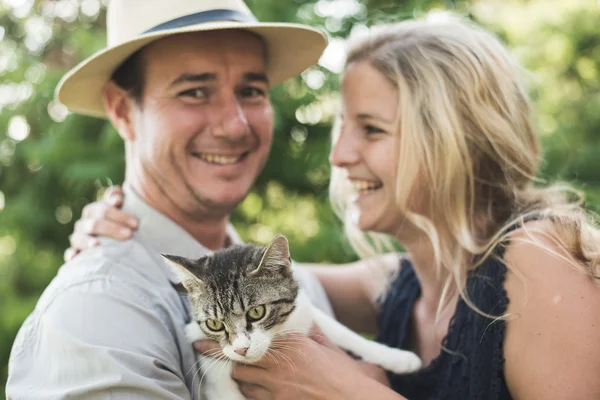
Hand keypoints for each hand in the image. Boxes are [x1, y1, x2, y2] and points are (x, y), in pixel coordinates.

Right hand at [64, 185, 138, 261]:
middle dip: (112, 229)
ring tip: (98, 245)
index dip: (120, 215)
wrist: (110, 240)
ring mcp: (78, 237)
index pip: (104, 210)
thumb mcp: (119, 209)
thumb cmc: (118, 221)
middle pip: (95, 224)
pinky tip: (74, 257)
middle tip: (129, 235)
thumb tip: (117, 198)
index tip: (136, 223)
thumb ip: (118, 197)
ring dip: (88, 241)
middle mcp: (83, 223)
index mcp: (93, 211)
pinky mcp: (75, 252)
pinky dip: (71, 254)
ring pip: (79, 238)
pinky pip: (70, 253)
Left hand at [194, 325, 386, 399]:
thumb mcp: (324, 345)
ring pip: (244, 384)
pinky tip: (261, 392)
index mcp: (289, 345)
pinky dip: (254, 396)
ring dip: (245, 381)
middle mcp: (279, 366)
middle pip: (240, 364)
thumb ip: (305, 330)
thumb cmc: (343, 373)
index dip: (220, 343)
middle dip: (236, 363)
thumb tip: (295, 314)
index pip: (247, 341)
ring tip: (254, 378)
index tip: (198, 340)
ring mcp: (277, 390)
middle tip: (231, 360)